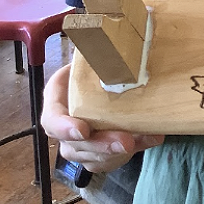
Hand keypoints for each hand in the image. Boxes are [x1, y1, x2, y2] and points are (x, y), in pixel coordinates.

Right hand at [42, 64, 163, 172]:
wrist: (101, 79)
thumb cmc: (94, 66)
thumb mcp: (90, 56)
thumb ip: (98, 54)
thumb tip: (117, 41)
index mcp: (56, 100)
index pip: (52, 120)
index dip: (65, 128)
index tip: (84, 129)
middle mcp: (63, 127)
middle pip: (75, 146)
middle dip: (102, 146)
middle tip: (127, 141)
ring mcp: (78, 145)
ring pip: (94, 158)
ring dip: (121, 152)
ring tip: (148, 137)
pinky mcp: (96, 154)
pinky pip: (110, 161)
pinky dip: (133, 151)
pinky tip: (151, 137)